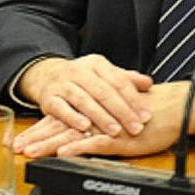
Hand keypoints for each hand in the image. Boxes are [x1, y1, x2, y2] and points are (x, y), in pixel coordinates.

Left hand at [14, 82, 194, 157]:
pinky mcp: (117, 137)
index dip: (37, 130)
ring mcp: (103, 126)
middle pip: (58, 127)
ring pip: (71, 135)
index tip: (18, 140)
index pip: (57, 120)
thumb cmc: (141, 113)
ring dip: (49, 144)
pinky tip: (64, 153)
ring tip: (31, 152)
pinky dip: (79, 147)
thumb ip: (95, 119)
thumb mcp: (112, 116)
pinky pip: (95, 142)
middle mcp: (92, 117)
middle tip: (16, 148)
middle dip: (36, 139)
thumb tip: (76, 132)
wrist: (167, 109)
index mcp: (88, 112)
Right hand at [17, 54, 153, 141]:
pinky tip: (85, 127)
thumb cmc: (82, 80)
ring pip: (83, 100)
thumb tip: (149, 84)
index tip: (146, 116)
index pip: (118, 81)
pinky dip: (73, 118)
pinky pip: (61, 108)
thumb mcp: (104, 75)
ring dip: (100, 116)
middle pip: (103, 91)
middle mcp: (78, 71)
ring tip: (115, 131)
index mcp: (96, 64)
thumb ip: (126, 79)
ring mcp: (62, 84)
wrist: (46, 76)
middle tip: (135, 128)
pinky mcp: (48, 98)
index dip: (133, 99)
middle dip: (121, 111)